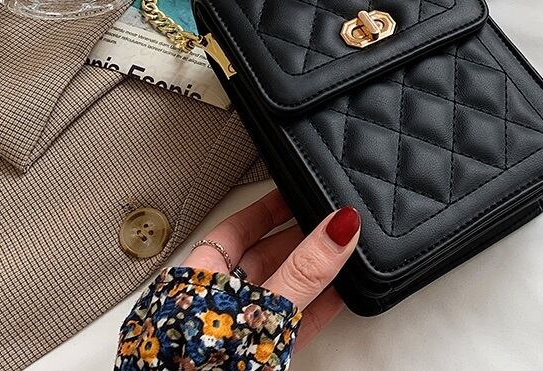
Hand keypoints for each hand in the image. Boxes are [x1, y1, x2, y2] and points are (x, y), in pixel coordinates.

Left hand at [184, 189, 359, 349]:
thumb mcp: (258, 313)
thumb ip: (301, 272)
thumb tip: (337, 228)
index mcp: (198, 281)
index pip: (236, 228)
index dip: (269, 207)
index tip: (298, 189)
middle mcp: (215, 303)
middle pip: (263, 257)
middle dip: (300, 238)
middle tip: (333, 220)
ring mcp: (235, 332)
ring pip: (281, 290)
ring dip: (314, 273)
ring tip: (344, 251)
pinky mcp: (256, 357)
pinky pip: (291, 323)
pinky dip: (317, 308)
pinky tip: (341, 294)